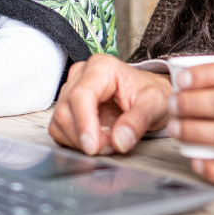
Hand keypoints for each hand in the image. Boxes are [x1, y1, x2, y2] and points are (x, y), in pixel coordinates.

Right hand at [49, 54, 172, 154]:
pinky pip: (59, 129)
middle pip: (65, 110)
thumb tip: (120, 140)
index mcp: (102, 67)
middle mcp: (81, 75)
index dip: (84, 123)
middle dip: (86, 137)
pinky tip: (96, 139)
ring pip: (59, 122)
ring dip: (81, 141)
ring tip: (108, 141)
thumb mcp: (154, 105)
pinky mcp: (66, 106)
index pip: (81, 95)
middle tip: (112, 145)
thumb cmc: (149, 94)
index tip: (93, 147)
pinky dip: (75, 142)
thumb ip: (138, 122)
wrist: (147, 96)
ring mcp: (70, 90)